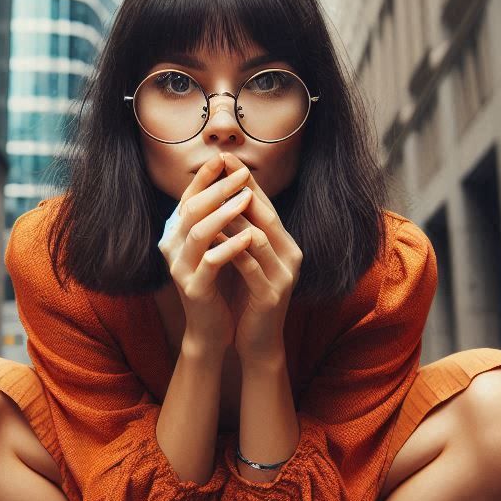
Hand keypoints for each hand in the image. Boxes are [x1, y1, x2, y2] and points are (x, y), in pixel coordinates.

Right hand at [156, 154, 256, 350]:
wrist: (210, 329)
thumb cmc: (216, 284)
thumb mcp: (212, 247)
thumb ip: (214, 220)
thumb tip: (230, 181)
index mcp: (175, 234)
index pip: (188, 197)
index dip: (205, 177)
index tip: (225, 157)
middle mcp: (171, 248)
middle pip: (191, 209)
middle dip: (217, 188)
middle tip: (242, 174)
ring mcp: (180, 268)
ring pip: (198, 233)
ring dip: (223, 213)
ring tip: (246, 198)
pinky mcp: (194, 288)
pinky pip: (210, 262)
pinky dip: (230, 247)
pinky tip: (249, 237)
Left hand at [216, 151, 302, 362]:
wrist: (259, 343)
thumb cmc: (249, 299)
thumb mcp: (249, 261)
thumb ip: (244, 234)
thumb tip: (223, 200)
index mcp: (286, 245)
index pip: (265, 206)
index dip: (245, 181)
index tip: (223, 158)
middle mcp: (291, 256)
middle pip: (266, 215)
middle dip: (240, 190)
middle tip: (219, 167)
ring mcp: (284, 276)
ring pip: (258, 237)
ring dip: (234, 218)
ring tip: (210, 201)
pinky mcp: (271, 295)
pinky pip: (249, 266)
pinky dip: (229, 250)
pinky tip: (209, 240)